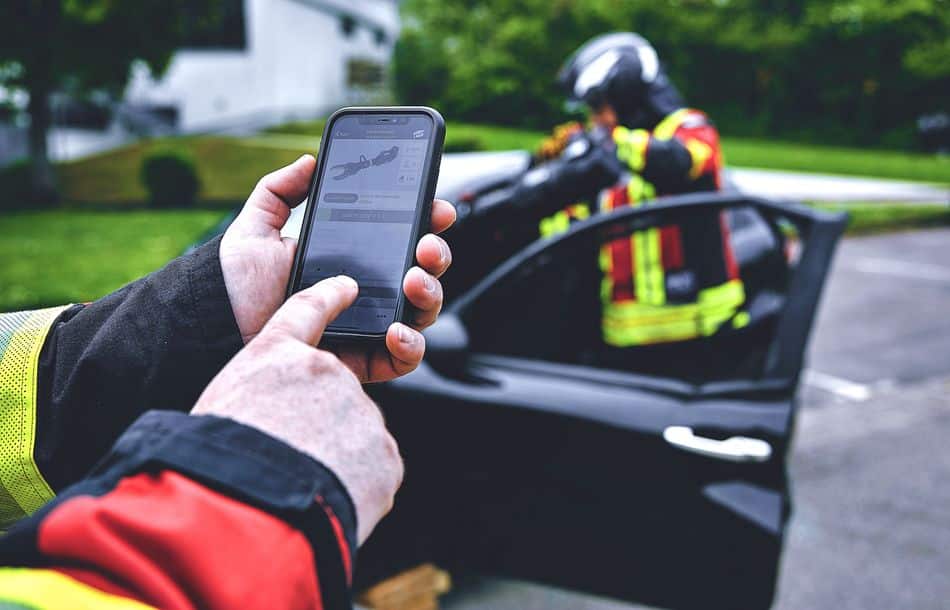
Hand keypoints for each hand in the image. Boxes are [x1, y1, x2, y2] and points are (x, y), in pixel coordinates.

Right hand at [192, 276, 402, 544]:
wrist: (246, 510)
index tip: (347, 287)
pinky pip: (372, 468)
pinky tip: (324, 499)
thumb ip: (255, 391)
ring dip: (334, 457)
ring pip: (353, 435)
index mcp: (274, 354)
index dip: (328, 297)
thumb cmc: (216, 460)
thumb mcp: (219, 405)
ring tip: (300, 484)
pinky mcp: (384, 451)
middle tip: (286, 455)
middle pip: (331, 395)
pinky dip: (353, 485)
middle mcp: (323, 371)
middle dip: (318, 423)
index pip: (306, 310)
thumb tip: (270, 404)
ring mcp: (359, 410)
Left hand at [219, 155, 455, 381]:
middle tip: (424, 245)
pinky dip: (411, 345)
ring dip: (430, 293)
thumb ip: (279, 190)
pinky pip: (403, 359)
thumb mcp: (255, 229)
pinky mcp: (361, 362)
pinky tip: (396, 330)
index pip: (399, 238)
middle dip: (435, 254)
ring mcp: (368, 328)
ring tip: (413, 280)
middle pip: (421, 272)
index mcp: (348, 259)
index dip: (425, 221)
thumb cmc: (232, 286)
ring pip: (421, 311)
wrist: (213, 332)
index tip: (434, 206)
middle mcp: (365, 293)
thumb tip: (310, 160)